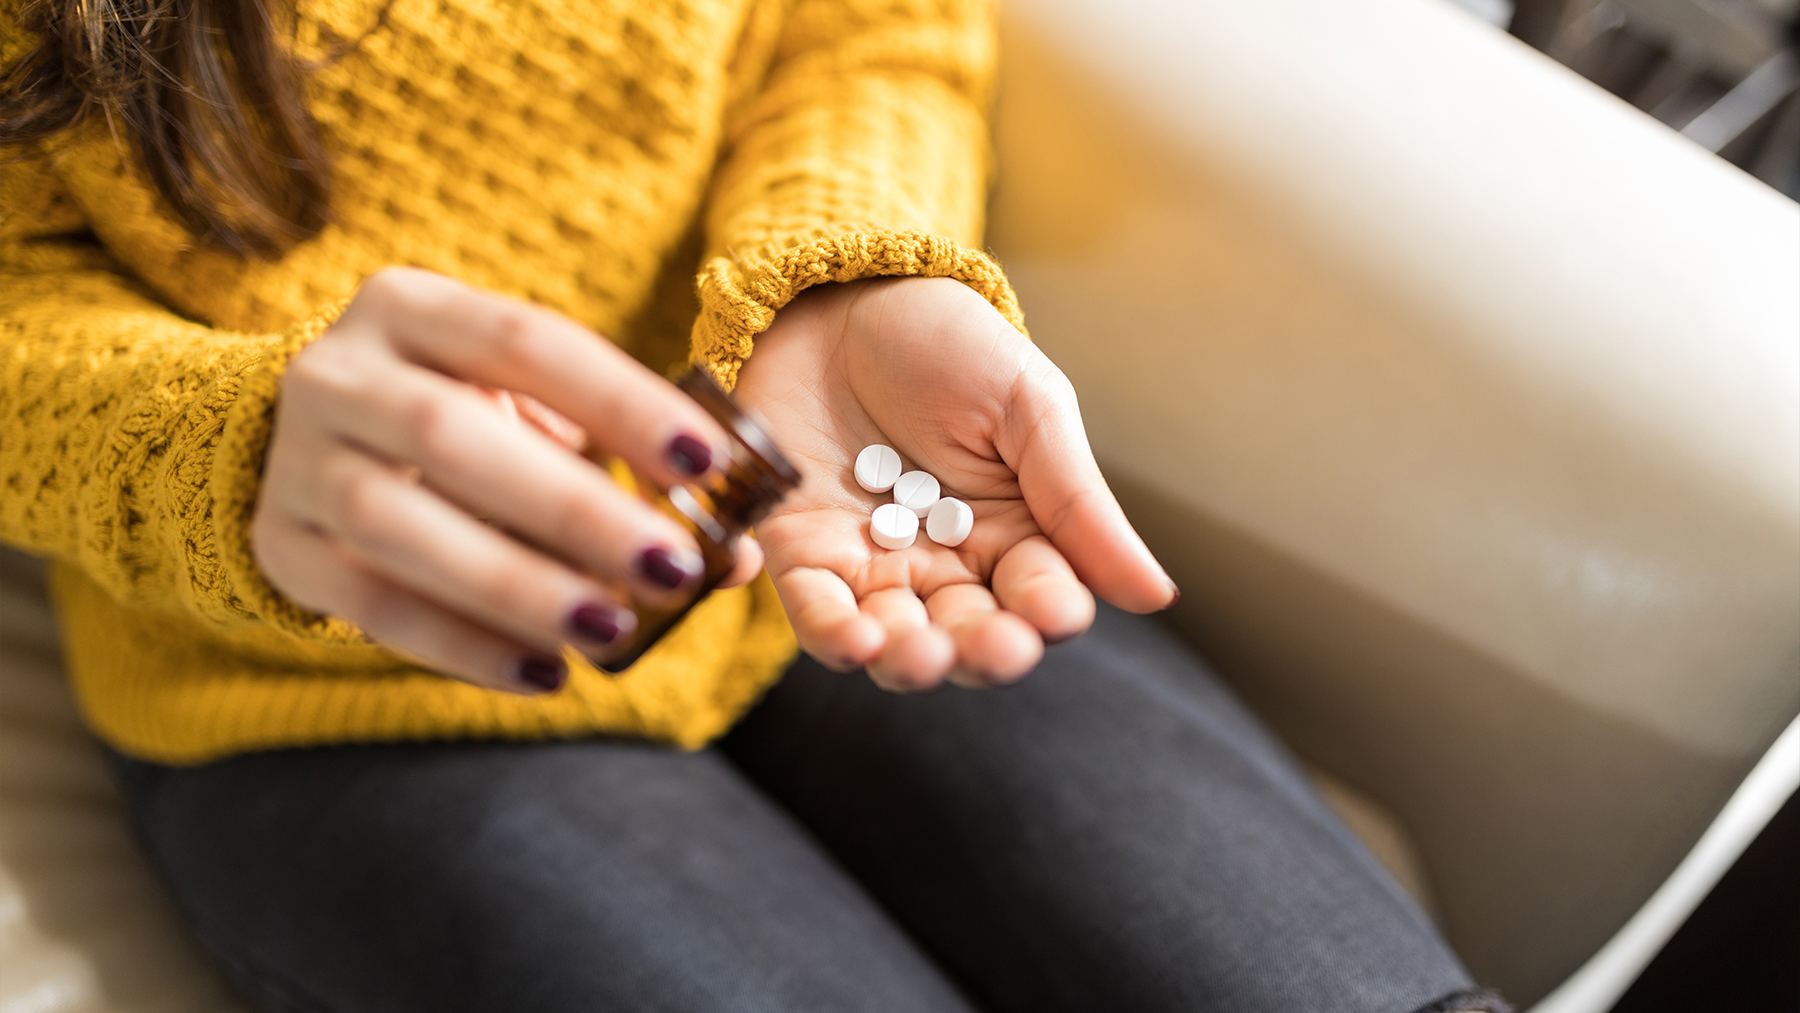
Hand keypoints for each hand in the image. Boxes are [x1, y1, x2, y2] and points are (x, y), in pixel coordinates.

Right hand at [253, 267, 760, 693]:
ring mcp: (296, 463)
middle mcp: (336, 373)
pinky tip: (544, 673)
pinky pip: (371, 606)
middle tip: (671, 566)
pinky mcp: (280, 548)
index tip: (707, 461)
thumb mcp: (531, 408)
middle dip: (571, 507)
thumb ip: (624, 460)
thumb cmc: (464, 419)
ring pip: (399, 525)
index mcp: (410, 308)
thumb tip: (738, 553)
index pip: (525, 339)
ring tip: (610, 630)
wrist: (308, 446)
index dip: (618, 399)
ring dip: (514, 585)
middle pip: (450, 437)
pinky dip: (463, 645)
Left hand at [735, 277, 1176, 691]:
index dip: (1049, 612)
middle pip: (970, 633)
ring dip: (911, 660)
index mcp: (1013, 534)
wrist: (838, 291)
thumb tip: (1157, 596)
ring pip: (895, 640)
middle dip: (983, 651)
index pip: (1040, 595)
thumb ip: (1079, 504)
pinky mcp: (799, 551)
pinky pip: (816, 609)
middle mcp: (943, 564)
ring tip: (923, 656)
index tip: (1058, 614)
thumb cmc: (946, 344)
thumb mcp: (1029, 407)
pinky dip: (833, 635)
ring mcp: (869, 563)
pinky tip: (856, 643)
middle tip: (996, 648)